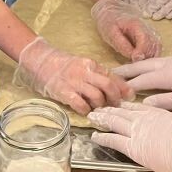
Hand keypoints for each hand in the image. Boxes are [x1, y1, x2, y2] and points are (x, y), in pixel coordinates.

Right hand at [16, 37, 131, 115]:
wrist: (41, 61)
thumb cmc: (64, 65)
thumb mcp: (83, 66)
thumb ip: (97, 75)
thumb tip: (117, 87)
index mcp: (91, 64)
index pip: (112, 76)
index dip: (123, 88)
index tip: (129, 96)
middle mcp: (84, 72)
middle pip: (107, 85)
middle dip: (114, 97)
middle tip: (115, 105)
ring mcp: (74, 82)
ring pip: (96, 95)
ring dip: (100, 105)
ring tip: (98, 108)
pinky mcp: (63, 92)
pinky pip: (79, 104)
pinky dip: (85, 110)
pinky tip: (85, 111)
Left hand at [89, 102, 171, 171]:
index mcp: (158, 113)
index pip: (138, 108)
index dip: (127, 106)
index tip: (120, 103)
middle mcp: (144, 119)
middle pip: (123, 112)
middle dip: (110, 109)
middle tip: (100, 107)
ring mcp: (136, 132)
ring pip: (115, 122)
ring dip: (103, 119)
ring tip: (93, 116)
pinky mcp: (132, 147)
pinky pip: (113, 140)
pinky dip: (102, 137)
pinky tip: (94, 136)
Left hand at [91, 0, 161, 60]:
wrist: (112, 11)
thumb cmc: (109, 21)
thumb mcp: (110, 33)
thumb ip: (122, 44)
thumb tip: (133, 56)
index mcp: (137, 25)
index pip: (145, 39)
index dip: (141, 52)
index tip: (134, 60)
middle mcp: (148, 28)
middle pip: (154, 45)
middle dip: (146, 57)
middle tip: (135, 64)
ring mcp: (151, 32)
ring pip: (157, 48)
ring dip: (150, 57)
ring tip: (138, 64)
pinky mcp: (151, 37)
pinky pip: (156, 48)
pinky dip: (151, 56)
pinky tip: (142, 61)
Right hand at [111, 52, 171, 109]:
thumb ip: (164, 101)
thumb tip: (144, 103)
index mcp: (165, 75)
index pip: (140, 81)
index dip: (126, 86)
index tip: (112, 91)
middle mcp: (165, 65)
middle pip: (140, 68)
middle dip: (124, 72)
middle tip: (108, 74)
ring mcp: (171, 61)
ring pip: (146, 63)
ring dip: (132, 66)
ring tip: (121, 70)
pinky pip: (154, 61)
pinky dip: (143, 64)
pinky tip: (144, 67)